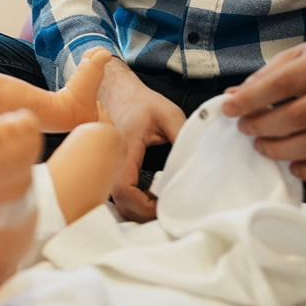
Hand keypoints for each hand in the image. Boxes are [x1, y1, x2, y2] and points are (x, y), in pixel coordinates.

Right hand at [97, 58, 184, 221]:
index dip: (142, 205)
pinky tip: (148, 198)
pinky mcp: (109, 169)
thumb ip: (183, 136)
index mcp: (124, 147)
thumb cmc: (141, 102)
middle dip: (142, 214)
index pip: (124, 187)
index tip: (163, 206)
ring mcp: (107, 166)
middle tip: (167, 212)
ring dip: (137, 210)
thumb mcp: (168, 113)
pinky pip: (116, 194)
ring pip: (116, 201)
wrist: (116, 92)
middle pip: (119, 201)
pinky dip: (132, 203)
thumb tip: (198, 163)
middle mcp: (110, 160)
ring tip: (160, 205)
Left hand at [221, 29, 305, 183]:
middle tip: (245, 129)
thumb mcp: (304, 53)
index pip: (284, 83)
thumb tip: (234, 96)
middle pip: (299, 116)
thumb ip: (269, 73)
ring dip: (282, 150)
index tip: (229, 108)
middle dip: (263, 126)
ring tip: (262, 146)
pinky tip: (295, 167)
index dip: (252, 99)